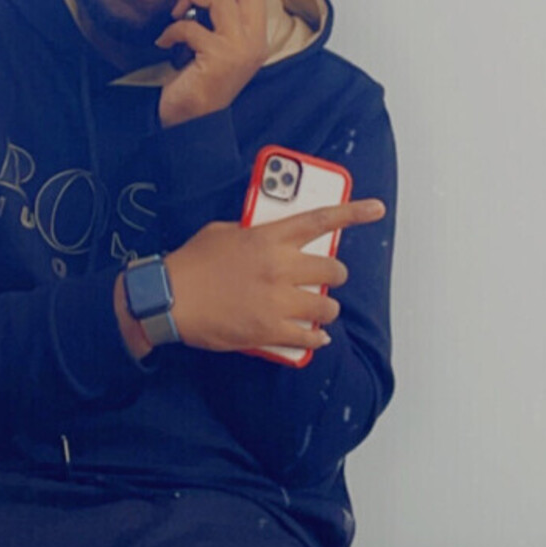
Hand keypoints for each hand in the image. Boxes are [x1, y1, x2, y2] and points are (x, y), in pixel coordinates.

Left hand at [154, 0, 274, 127]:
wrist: (192, 120)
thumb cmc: (200, 81)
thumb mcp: (215, 44)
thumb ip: (220, 18)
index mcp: (256, 34)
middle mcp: (254, 39)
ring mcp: (239, 48)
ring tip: (177, 15)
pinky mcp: (219, 57)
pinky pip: (193, 25)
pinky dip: (172, 31)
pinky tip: (165, 43)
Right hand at [164, 198, 386, 353]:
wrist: (168, 298)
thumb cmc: (192, 263)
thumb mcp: (223, 232)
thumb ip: (254, 234)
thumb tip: (269, 240)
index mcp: (268, 237)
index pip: (320, 220)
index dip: (353, 213)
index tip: (377, 208)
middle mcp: (280, 266)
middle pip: (332, 268)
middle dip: (334, 274)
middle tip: (327, 278)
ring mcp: (277, 300)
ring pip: (326, 305)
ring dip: (326, 307)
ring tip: (319, 309)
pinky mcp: (270, 330)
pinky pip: (309, 336)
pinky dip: (315, 338)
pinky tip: (314, 337)